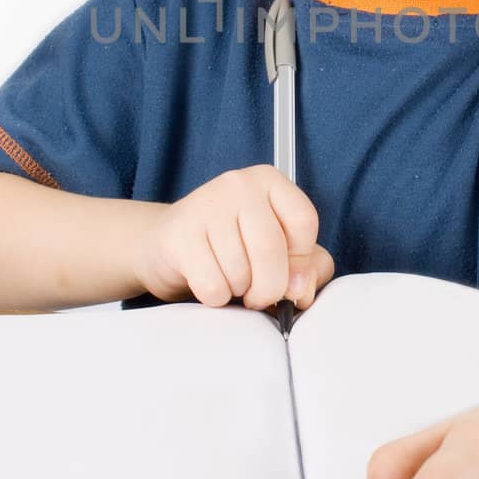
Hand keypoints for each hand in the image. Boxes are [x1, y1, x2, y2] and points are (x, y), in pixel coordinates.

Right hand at [132, 165, 335, 310]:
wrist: (169, 246)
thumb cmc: (233, 247)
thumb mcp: (280, 249)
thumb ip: (309, 268)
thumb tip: (301, 289)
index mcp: (269, 181)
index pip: (303, 221)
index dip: (300, 259)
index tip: (288, 273)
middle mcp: (238, 184)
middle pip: (271, 249)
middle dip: (270, 289)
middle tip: (259, 297)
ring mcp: (205, 205)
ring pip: (240, 271)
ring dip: (238, 291)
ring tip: (229, 279)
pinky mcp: (179, 233)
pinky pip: (212, 285)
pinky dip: (216, 297)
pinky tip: (209, 282)